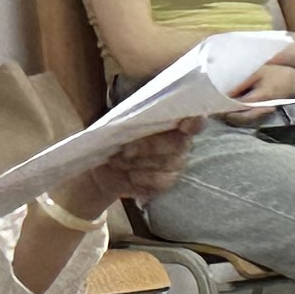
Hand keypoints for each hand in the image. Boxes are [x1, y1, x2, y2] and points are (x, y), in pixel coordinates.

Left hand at [52, 124, 199, 225]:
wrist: (99, 164)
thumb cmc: (112, 134)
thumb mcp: (115, 118)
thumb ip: (129, 112)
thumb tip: (130, 110)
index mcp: (172, 120)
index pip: (195, 121)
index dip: (194, 122)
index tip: (185, 125)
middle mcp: (181, 142)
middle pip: (179, 144)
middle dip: (150, 146)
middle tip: (124, 149)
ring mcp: (176, 164)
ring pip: (169, 164)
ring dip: (140, 162)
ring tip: (117, 160)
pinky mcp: (165, 183)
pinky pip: (160, 182)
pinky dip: (141, 178)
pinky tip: (128, 174)